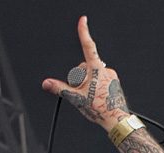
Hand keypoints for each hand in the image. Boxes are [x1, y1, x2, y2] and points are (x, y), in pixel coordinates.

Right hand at [41, 16, 129, 131]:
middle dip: (81, 77)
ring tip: (91, 97)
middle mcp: (106, 70)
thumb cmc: (100, 109)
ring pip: (94, 75)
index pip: (88, 46)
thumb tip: (47, 83)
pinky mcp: (116, 83)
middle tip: (83, 92)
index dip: (84, 32)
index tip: (83, 20)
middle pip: (85, 67)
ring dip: (89, 83)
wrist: (117, 121)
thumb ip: (60, 88)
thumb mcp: (76, 98)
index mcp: (96, 69)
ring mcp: (112, 77)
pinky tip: (98, 97)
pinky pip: (102, 80)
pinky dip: (97, 86)